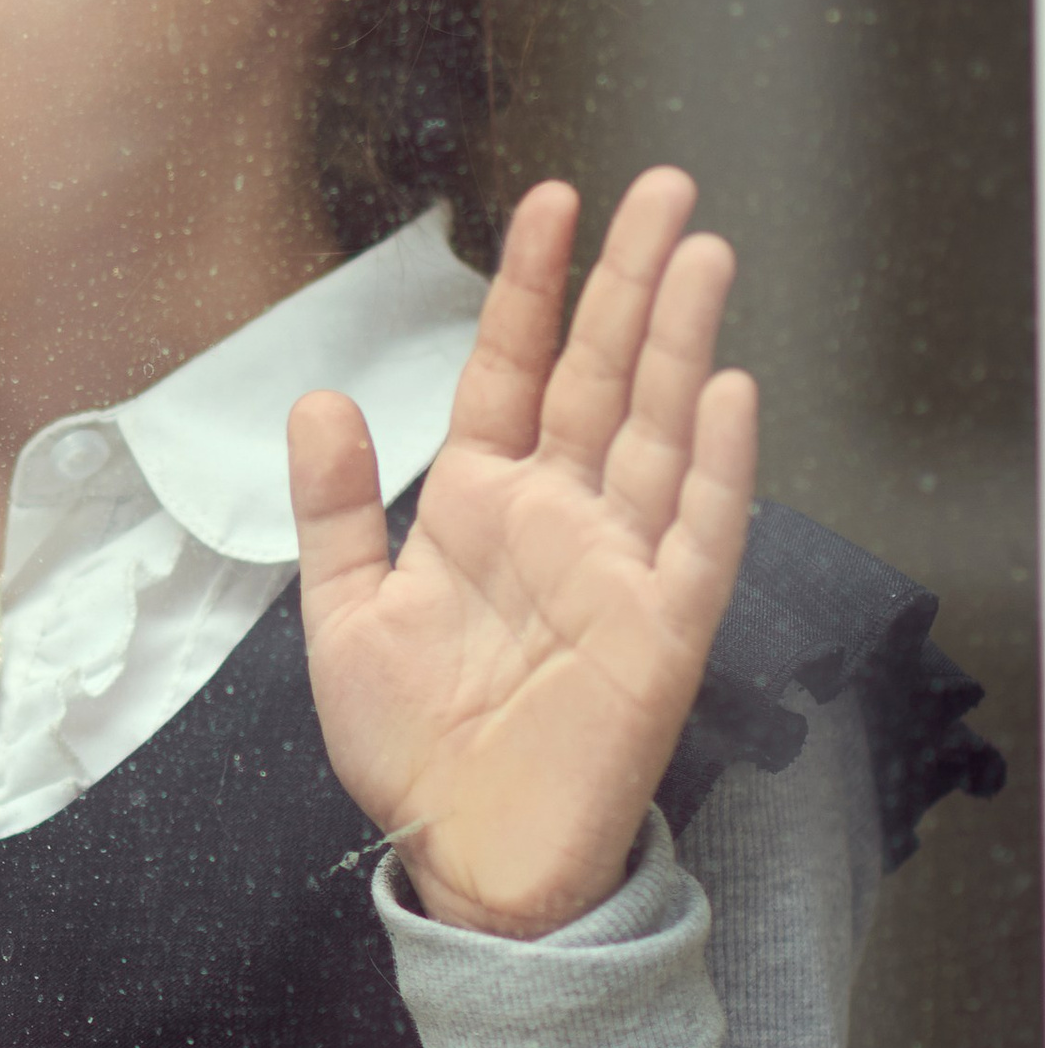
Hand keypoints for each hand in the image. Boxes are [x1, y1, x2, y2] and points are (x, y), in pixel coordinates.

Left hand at [287, 171, 756, 937]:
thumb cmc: (411, 747)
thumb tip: (318, 398)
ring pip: (657, 429)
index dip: (531, 285)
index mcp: (481, 505)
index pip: (513, 368)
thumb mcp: (344, 617)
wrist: (465, 860)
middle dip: (630, 280)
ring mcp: (619, 566)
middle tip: (664, 187)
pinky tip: (729, 389)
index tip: (548, 201)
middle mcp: (558, 518)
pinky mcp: (662, 629)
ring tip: (703, 253)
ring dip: (681, 343)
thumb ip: (334, 509)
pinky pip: (697, 533)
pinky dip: (715, 463)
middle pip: (601, 375)